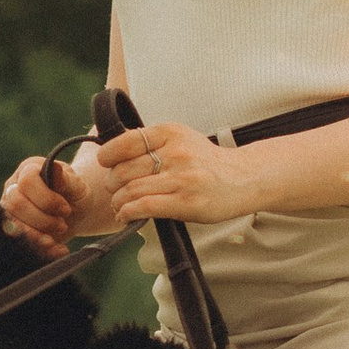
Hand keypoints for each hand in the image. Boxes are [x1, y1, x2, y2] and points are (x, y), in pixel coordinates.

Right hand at [0, 141, 126, 246]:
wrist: (74, 211)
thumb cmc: (74, 193)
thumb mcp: (76, 185)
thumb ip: (66, 180)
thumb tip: (55, 169)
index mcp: (28, 170)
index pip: (27, 182)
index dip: (46, 199)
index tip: (66, 210)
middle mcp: (13, 188)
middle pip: (15, 204)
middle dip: (42, 220)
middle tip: (62, 225)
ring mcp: (9, 210)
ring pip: (13, 225)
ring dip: (38, 236)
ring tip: (56, 239)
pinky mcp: (12, 229)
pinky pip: (20, 242)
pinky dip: (41, 250)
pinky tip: (58, 249)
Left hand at [94, 119, 257, 227]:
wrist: (244, 178)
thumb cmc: (208, 162)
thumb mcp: (182, 139)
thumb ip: (153, 143)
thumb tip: (114, 150)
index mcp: (171, 132)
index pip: (127, 141)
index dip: (108, 155)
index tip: (105, 163)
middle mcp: (176, 152)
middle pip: (125, 169)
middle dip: (112, 183)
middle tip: (113, 190)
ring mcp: (182, 178)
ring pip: (132, 190)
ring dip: (118, 201)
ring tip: (119, 205)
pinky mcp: (187, 201)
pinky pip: (146, 206)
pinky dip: (128, 212)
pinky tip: (125, 215)